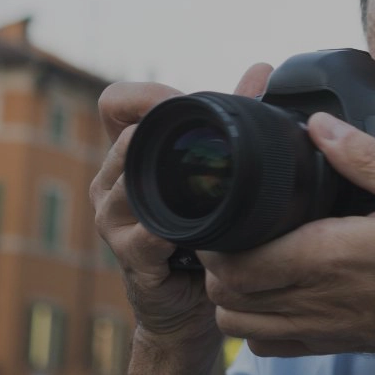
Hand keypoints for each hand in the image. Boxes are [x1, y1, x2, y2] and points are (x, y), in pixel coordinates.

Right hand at [90, 64, 273, 349]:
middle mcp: (112, 183)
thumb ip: (235, 114)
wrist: (194, 305)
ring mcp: (114, 222)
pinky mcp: (130, 258)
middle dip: (160, 135)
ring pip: (126, 186)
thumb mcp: (218, 168)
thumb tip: (262, 68)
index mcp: (131, 154)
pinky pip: (141, 239)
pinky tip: (186, 236)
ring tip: (195, 186)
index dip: (143, 95)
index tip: (179, 99)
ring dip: (160, 183)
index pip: (116, 103)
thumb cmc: (203, 232)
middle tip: (201, 139)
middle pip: (122, 139)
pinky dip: (165, 235)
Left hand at [199, 111, 374, 368]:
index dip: (218, 233)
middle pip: (223, 290)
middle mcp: (311, 297)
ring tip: (247, 254)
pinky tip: (270, 289)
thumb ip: (367, 157)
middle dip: (216, 257)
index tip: (230, 205)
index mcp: (327, 255)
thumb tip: (318, 125)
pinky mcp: (322, 344)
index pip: (235, 258)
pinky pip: (260, 344)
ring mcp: (314, 327)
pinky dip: (250, 320)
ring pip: (234, 321)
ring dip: (228, 289)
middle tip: (235, 222)